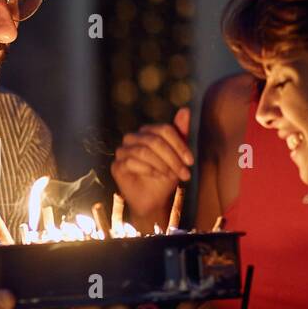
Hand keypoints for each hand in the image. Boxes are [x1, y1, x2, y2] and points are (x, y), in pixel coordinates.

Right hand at [112, 107, 192, 228]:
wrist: (154, 199)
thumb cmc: (165, 176)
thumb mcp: (177, 155)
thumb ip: (180, 133)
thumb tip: (185, 109)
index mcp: (147, 132)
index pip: (164, 130)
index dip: (179, 145)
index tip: (190, 162)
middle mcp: (132, 138)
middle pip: (154, 140)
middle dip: (172, 158)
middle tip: (184, 173)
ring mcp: (122, 151)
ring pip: (143, 151)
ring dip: (161, 165)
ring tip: (170, 176)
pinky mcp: (117, 166)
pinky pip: (132, 162)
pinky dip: (148, 170)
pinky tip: (156, 177)